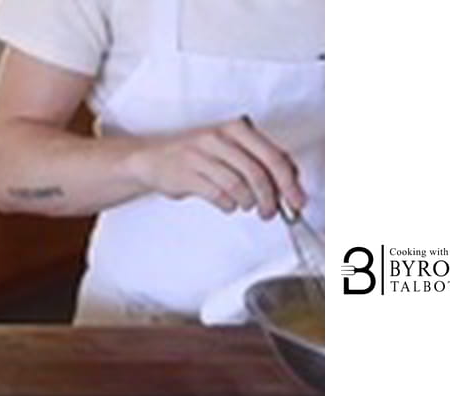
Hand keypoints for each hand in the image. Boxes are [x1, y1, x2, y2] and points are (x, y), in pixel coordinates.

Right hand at [128, 117, 304, 218]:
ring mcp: (201, 155)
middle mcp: (219, 138)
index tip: (297, 200)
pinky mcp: (187, 174)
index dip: (289, 183)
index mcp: (236, 128)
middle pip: (258, 173)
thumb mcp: (229, 147)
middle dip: (270, 199)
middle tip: (272, 212)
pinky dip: (228, 205)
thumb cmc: (195, 155)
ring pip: (238, 186)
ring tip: (248, 206)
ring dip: (248, 203)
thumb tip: (291, 178)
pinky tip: (228, 204)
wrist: (152, 158)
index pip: (273, 156)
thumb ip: (258, 158)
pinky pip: (218, 195)